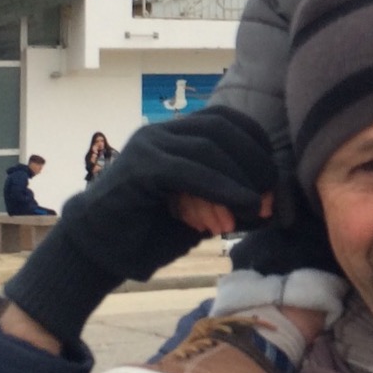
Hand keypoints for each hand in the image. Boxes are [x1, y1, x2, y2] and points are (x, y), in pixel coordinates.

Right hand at [58, 106, 276, 278]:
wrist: (100, 252)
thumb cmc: (151, 234)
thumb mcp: (205, 216)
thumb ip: (234, 205)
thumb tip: (272, 205)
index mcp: (178, 136)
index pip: (228, 120)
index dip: (257, 144)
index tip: (272, 181)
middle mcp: (162, 132)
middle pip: (223, 127)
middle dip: (255, 161)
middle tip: (268, 196)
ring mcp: (148, 145)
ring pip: (209, 146)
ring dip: (240, 178)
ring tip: (255, 207)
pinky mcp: (139, 167)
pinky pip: (189, 169)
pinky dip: (221, 187)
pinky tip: (240, 205)